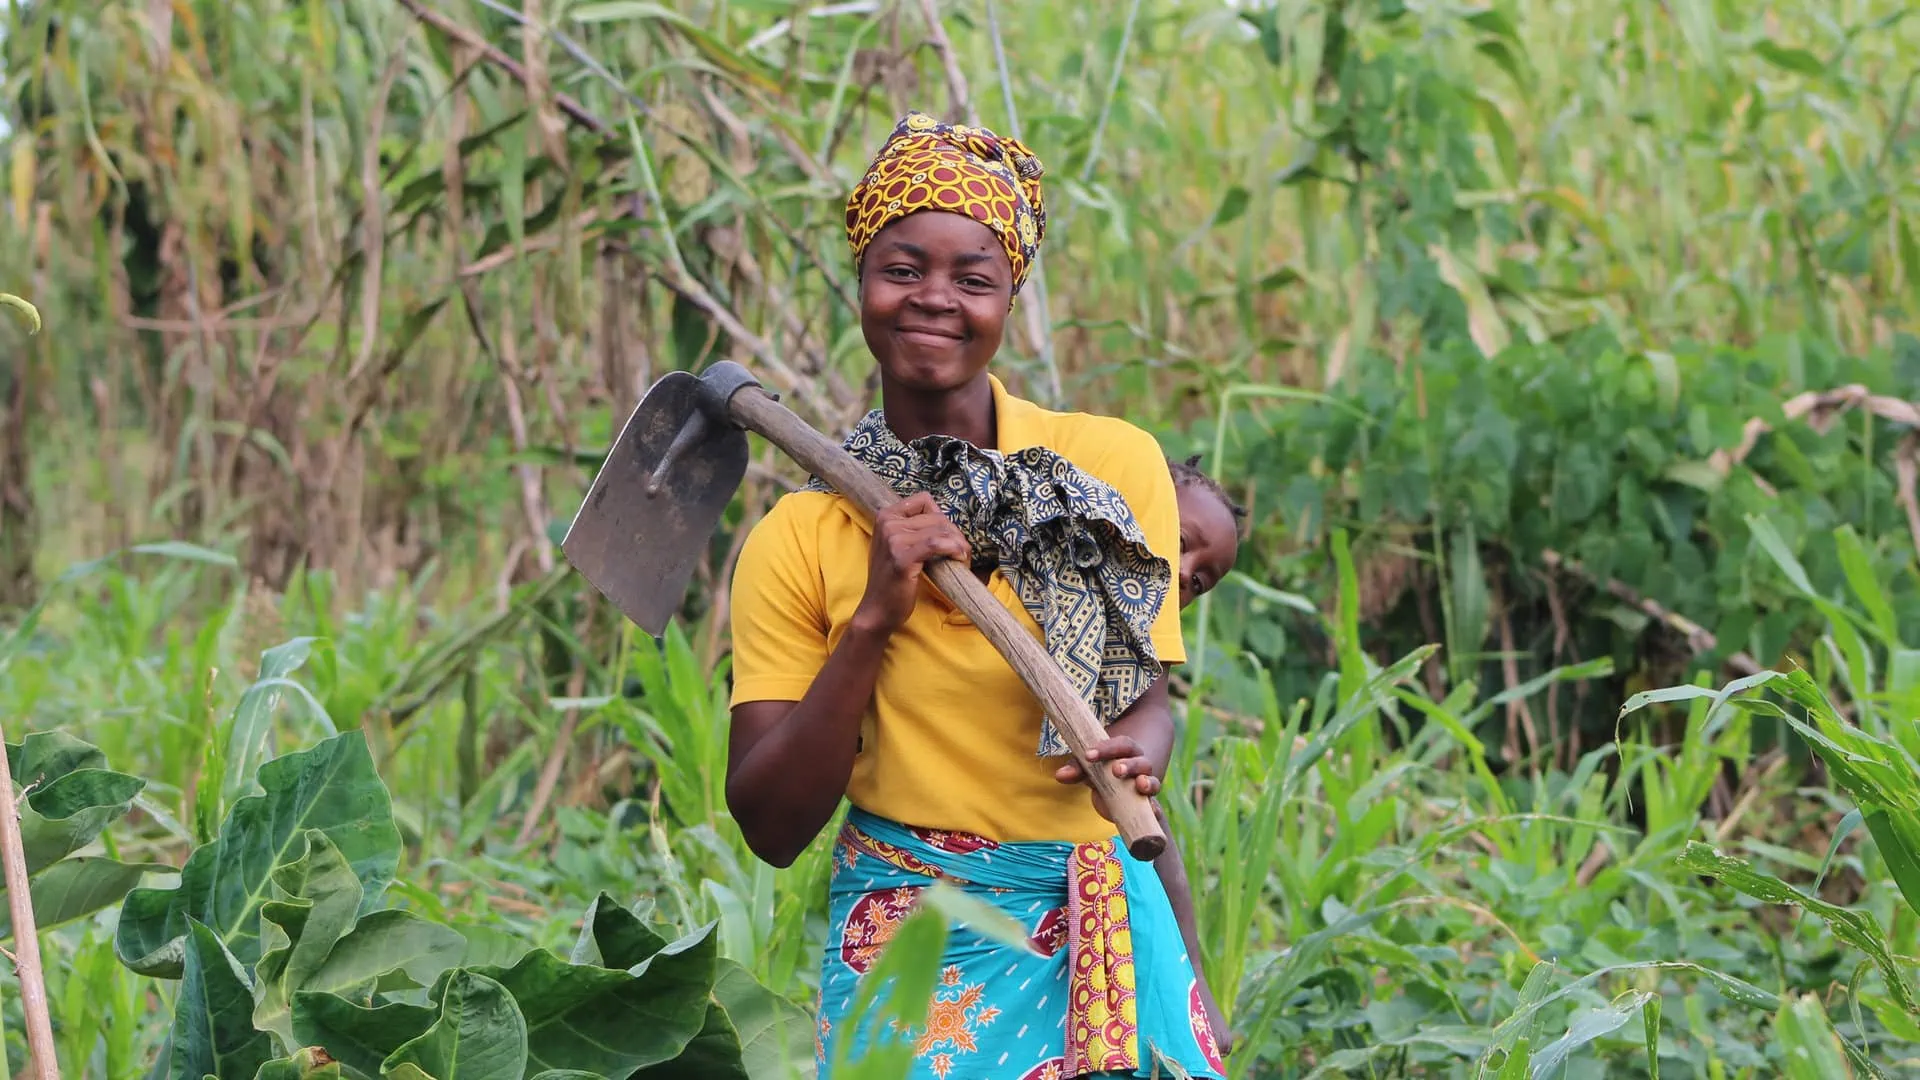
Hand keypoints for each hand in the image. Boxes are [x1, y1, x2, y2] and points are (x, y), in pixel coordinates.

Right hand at [852, 492, 970, 634]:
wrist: (878, 609)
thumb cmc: (891, 580)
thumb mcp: (896, 546)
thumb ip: (913, 529)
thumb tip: (945, 521)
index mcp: (885, 516)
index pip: (924, 500)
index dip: (941, 517)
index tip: (948, 536)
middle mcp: (887, 523)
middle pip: (936, 517)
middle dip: (955, 534)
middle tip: (962, 552)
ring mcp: (893, 539)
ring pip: (940, 529)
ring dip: (958, 544)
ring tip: (962, 558)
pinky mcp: (902, 557)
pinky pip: (936, 543)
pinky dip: (953, 548)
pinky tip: (959, 558)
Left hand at [1053, 734, 1160, 821]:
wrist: (1116, 793)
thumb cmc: (1101, 773)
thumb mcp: (1089, 769)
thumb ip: (1076, 769)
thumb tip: (1060, 775)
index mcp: (1125, 751)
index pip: (1120, 744)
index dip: (1106, 748)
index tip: (1088, 755)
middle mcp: (1139, 766)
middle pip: (1139, 761)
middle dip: (1128, 765)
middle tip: (1116, 769)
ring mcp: (1144, 785)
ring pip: (1151, 780)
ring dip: (1147, 782)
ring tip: (1141, 785)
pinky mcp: (1146, 804)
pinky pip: (1155, 805)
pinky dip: (1154, 808)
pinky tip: (1153, 811)